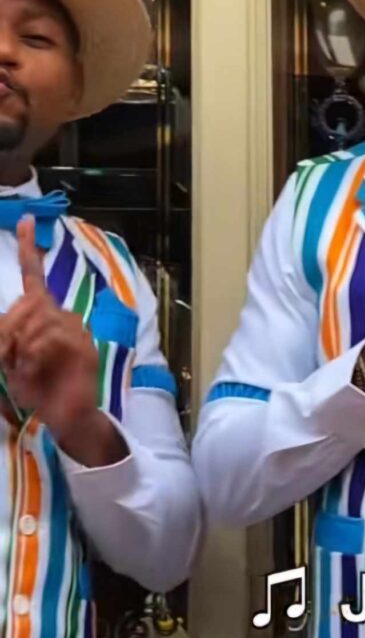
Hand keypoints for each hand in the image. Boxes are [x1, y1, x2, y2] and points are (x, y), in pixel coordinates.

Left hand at [0, 218, 125, 465]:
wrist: (65, 416)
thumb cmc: (37, 386)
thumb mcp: (10, 357)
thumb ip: (7, 333)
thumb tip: (21, 306)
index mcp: (46, 316)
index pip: (36, 277)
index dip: (30, 250)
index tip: (25, 221)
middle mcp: (62, 316)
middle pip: (27, 303)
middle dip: (8, 331)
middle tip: (9, 358)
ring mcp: (75, 330)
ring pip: (35, 319)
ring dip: (20, 346)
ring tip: (25, 367)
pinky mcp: (82, 347)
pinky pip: (47, 336)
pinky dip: (33, 354)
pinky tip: (37, 369)